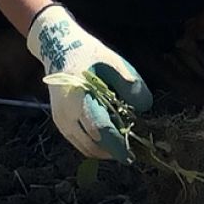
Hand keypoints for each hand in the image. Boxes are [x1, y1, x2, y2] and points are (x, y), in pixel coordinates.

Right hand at [26, 4, 152, 161]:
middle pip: (92, 145)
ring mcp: (60, 119)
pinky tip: (109, 137)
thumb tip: (145, 107)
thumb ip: (129, 83)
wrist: (58, 48)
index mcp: (79, 97)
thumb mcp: (112, 60)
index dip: (117, 145)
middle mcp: (66, 113)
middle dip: (113, 151)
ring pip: (84, 147)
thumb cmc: (87, 53)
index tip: (132, 156)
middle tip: (132, 151)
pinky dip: (94, 145)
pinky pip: (78, 142)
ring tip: (122, 143)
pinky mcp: (60, 122)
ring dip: (104, 150)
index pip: (100, 130)